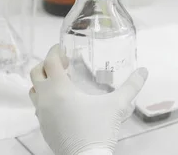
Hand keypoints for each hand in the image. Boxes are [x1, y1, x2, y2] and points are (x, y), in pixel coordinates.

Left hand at [29, 45, 148, 154]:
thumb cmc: (99, 129)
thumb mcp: (117, 105)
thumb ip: (131, 86)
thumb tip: (144, 71)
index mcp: (59, 89)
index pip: (49, 61)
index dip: (55, 50)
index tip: (62, 47)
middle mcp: (45, 99)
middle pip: (36, 73)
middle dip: (47, 64)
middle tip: (63, 64)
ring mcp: (41, 114)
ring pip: (34, 91)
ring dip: (44, 82)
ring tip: (62, 82)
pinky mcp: (43, 127)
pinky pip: (38, 107)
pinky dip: (46, 98)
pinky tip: (63, 103)